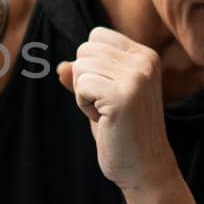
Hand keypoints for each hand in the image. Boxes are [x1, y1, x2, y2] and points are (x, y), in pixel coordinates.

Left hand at [56, 26, 178, 190]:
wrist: (144, 168)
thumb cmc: (122, 132)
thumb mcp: (102, 98)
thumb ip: (85, 77)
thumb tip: (58, 66)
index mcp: (145, 55)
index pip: (97, 36)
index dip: (91, 66)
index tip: (109, 92)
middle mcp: (144, 60)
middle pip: (85, 50)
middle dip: (85, 80)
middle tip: (107, 106)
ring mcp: (136, 76)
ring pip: (80, 66)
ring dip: (84, 94)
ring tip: (107, 113)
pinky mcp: (123, 95)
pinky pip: (80, 85)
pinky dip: (83, 105)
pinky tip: (104, 120)